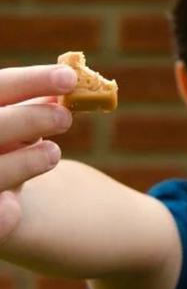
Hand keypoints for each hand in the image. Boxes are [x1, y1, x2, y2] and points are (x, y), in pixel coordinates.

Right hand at [0, 64, 75, 242]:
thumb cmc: (8, 143)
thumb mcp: (20, 123)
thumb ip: (40, 104)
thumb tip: (77, 80)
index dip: (31, 80)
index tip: (70, 77)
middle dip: (29, 119)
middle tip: (66, 118)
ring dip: (21, 163)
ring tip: (53, 154)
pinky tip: (13, 211)